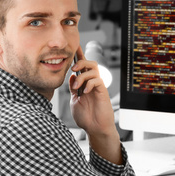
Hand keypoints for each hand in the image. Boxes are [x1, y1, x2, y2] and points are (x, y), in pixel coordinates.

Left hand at [70, 46, 121, 162]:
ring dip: (82, 75)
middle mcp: (91, 83)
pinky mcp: (102, 92)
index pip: (81, 66)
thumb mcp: (75, 100)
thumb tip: (72, 76)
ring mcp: (98, 87)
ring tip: (77, 86)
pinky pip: (97, 80)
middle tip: (73, 69)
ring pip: (94, 69)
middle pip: (90, 62)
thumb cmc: (86, 117)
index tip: (73, 46)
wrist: (95, 129)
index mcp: (84, 83)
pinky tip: (85, 92)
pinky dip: (89, 83)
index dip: (78, 55)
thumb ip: (73, 88)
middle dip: (80, 62)